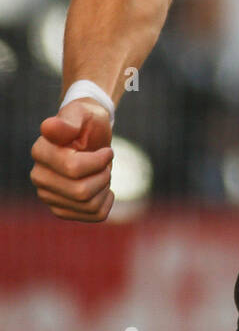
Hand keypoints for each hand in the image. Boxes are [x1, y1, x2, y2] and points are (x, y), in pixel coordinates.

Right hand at [30, 97, 114, 220]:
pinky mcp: (61, 209)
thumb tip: (48, 127)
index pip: (73, 168)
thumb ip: (68, 122)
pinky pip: (93, 215)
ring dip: (105, 187)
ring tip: (103, 173)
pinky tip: (103, 188)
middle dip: (103, 175)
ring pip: (89, 205)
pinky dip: (106, 201)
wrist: (90, 135)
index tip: (107, 151)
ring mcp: (48, 196)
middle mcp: (39, 177)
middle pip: (81, 192)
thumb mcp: (82, 114)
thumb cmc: (87, 121)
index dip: (99, 160)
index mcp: (41, 152)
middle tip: (106, 163)